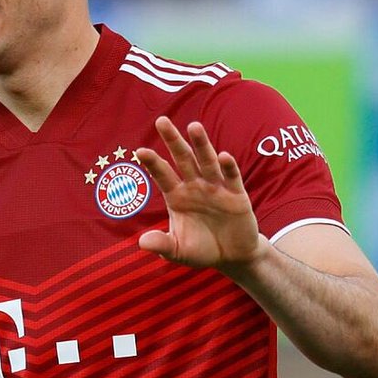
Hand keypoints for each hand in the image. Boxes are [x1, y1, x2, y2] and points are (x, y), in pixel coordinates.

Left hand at [134, 116, 265, 269]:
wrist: (232, 256)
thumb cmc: (202, 249)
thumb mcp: (179, 251)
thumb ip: (162, 245)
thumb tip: (141, 242)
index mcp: (177, 196)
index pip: (162, 175)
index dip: (153, 163)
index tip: (140, 151)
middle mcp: (194, 186)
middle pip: (182, 159)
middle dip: (173, 141)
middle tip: (161, 121)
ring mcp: (215, 187)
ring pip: (206, 161)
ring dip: (201, 144)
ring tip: (193, 127)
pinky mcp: (236, 194)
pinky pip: (231, 177)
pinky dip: (228, 167)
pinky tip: (223, 156)